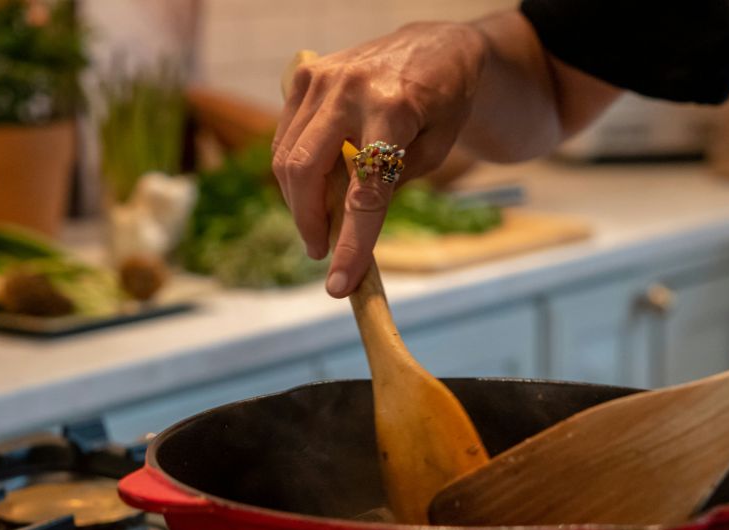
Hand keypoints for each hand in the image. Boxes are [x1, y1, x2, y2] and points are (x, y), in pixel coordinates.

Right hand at [272, 22, 486, 297]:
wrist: (435, 46)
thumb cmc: (443, 103)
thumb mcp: (434, 150)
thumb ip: (388, 185)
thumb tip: (344, 228)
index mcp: (394, 107)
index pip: (365, 191)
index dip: (351, 243)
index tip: (339, 285)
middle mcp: (351, 88)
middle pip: (307, 172)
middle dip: (309, 222)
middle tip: (321, 251)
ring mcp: (322, 78)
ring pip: (287, 157)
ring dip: (299, 201)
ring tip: (320, 223)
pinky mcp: (305, 76)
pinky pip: (285, 137)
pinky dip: (294, 171)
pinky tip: (313, 186)